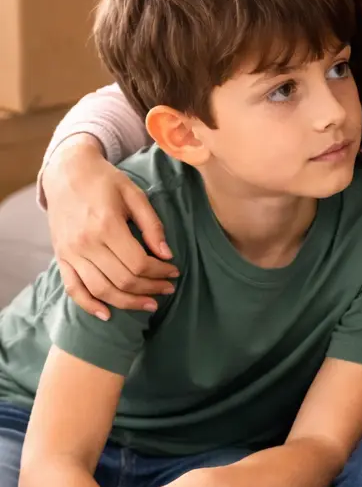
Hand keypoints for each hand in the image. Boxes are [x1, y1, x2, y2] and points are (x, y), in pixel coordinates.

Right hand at [43, 136, 176, 318]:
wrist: (66, 172)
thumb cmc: (105, 180)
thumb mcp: (134, 194)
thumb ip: (152, 225)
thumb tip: (167, 255)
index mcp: (106, 225)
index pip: (138, 262)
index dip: (160, 272)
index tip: (174, 271)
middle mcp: (85, 243)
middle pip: (123, 280)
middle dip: (150, 288)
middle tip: (167, 288)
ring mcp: (70, 253)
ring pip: (101, 290)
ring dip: (127, 302)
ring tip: (149, 304)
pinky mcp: (61, 257)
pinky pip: (73, 289)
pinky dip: (89, 306)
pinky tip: (107, 314)